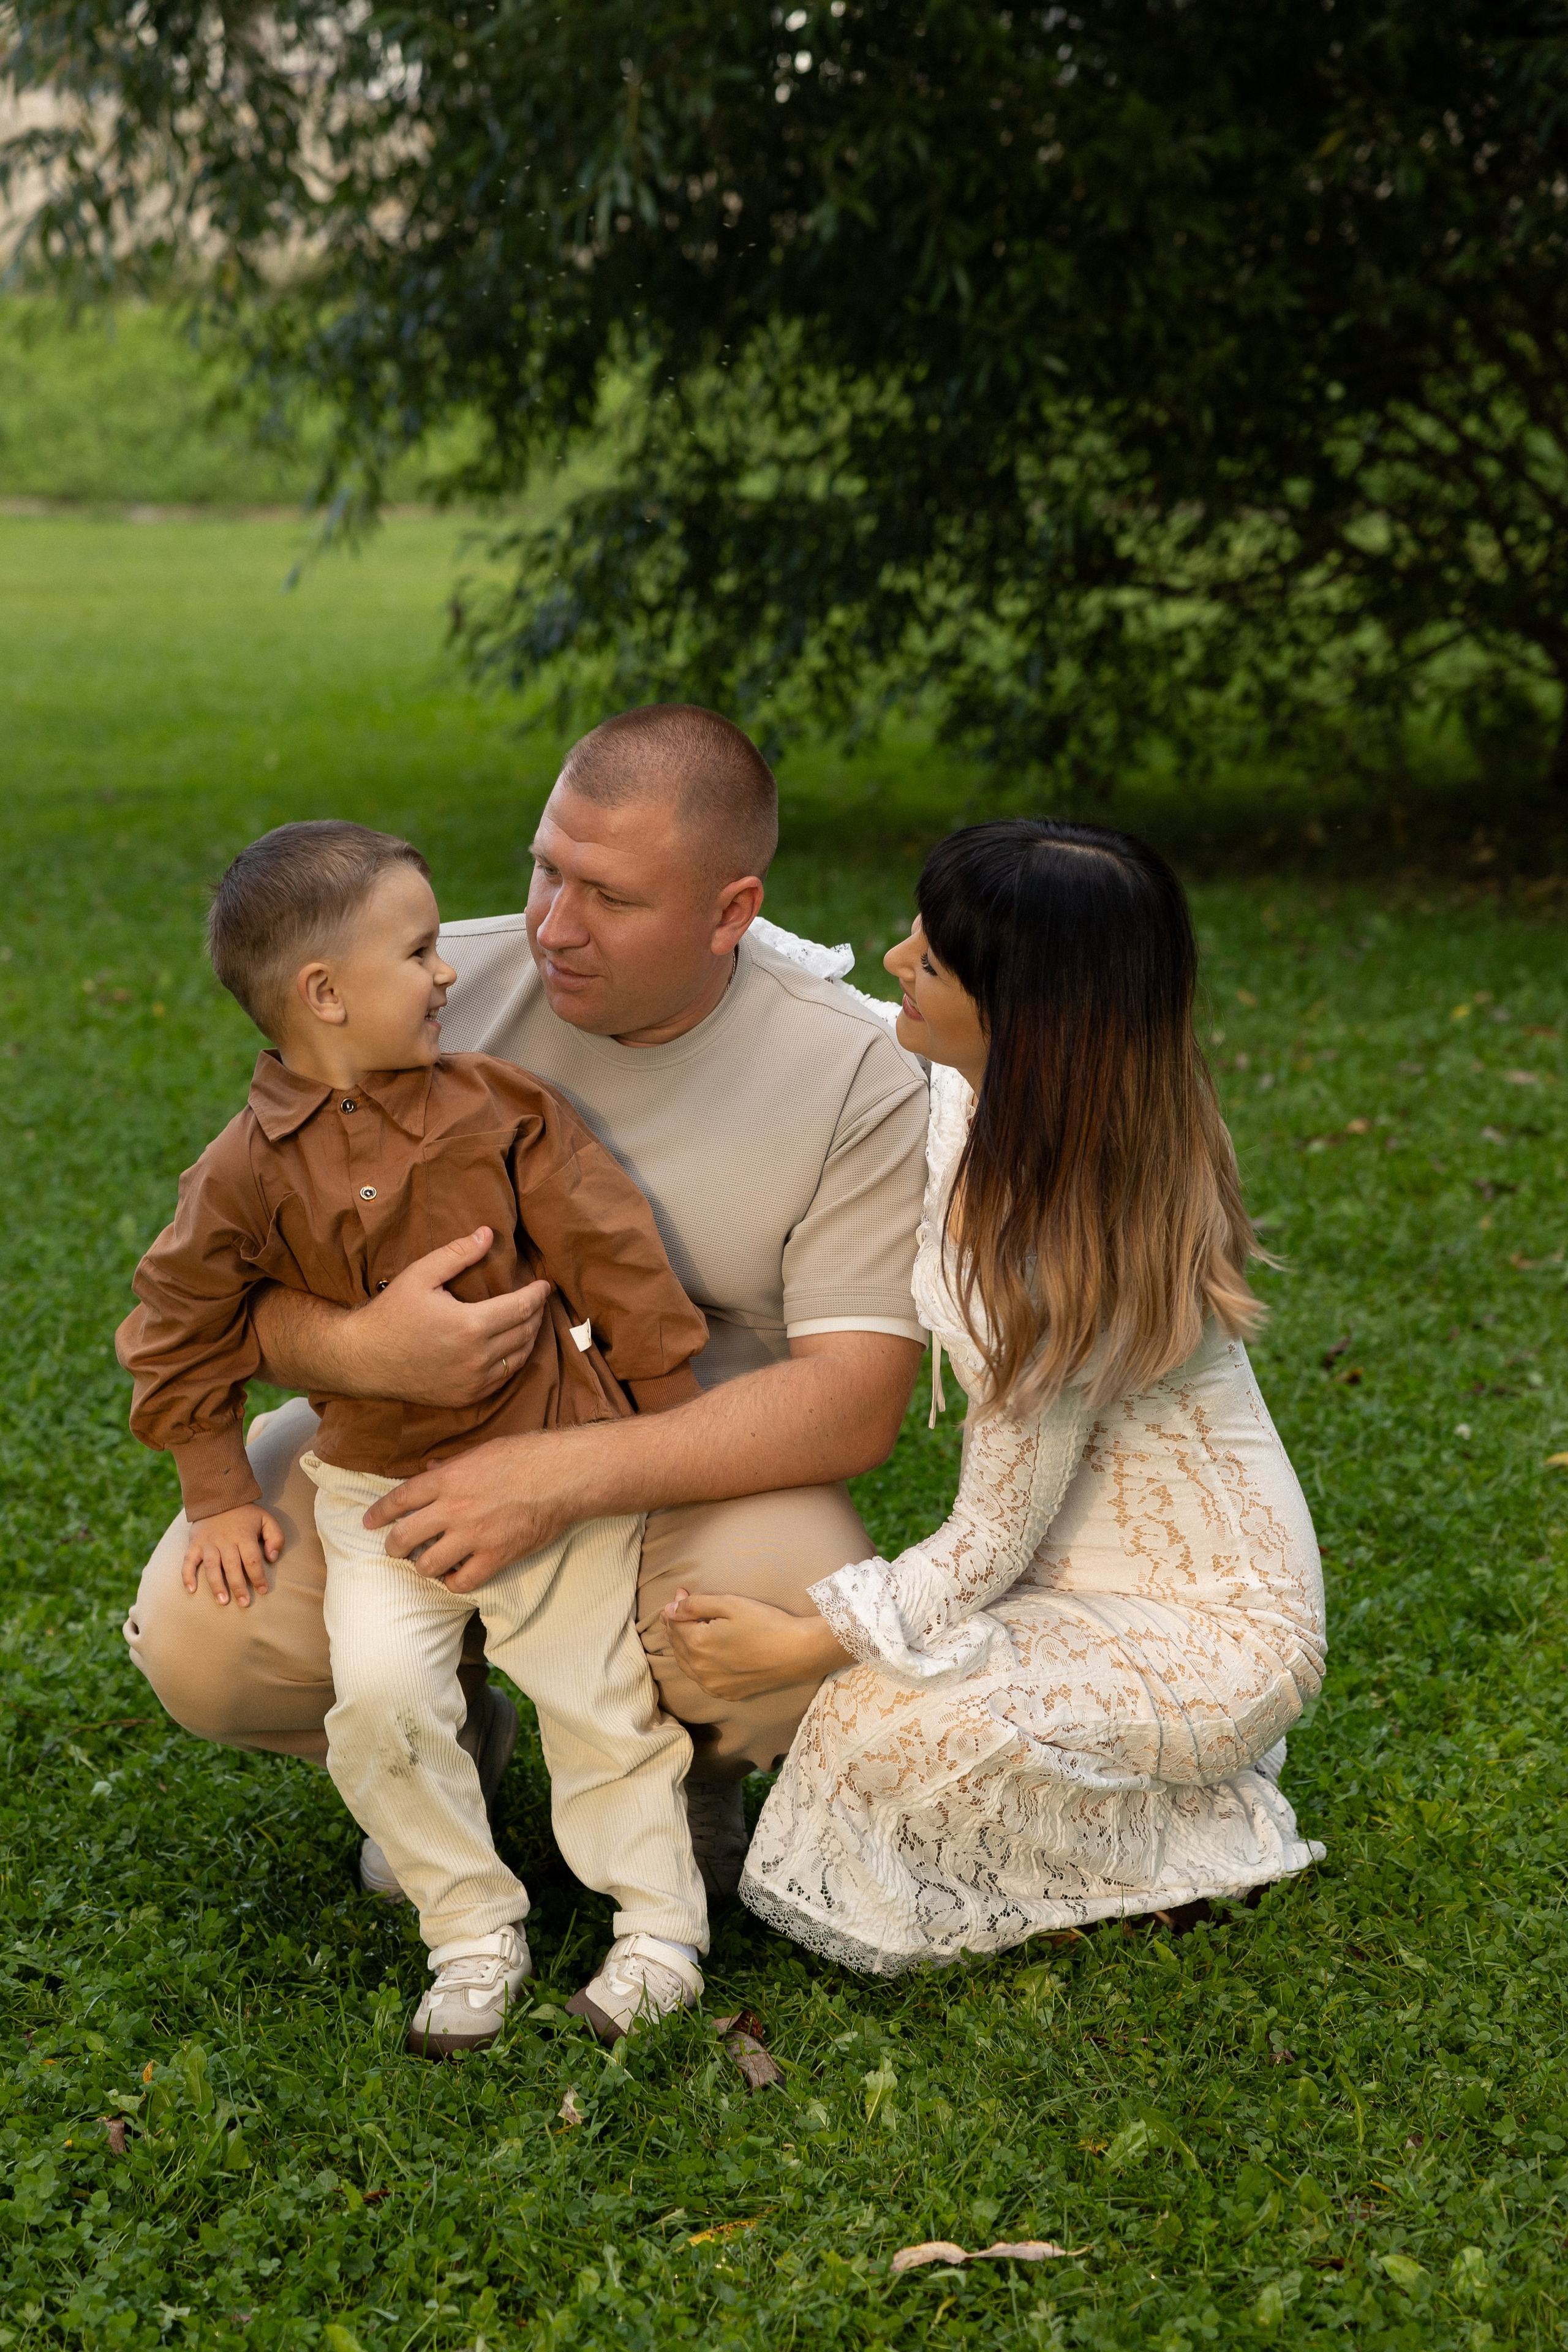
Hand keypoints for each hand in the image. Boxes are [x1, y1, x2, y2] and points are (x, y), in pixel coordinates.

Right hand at [182, 1505, 282, 1607]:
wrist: (218, 1497)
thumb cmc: (246, 1514)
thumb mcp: (267, 1519)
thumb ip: (275, 1537)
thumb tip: (272, 1558)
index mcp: (244, 1535)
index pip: (253, 1560)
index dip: (259, 1577)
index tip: (263, 1590)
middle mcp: (225, 1541)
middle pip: (232, 1567)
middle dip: (239, 1587)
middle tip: (244, 1603)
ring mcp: (208, 1543)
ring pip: (211, 1567)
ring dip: (216, 1585)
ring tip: (222, 1601)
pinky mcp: (194, 1544)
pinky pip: (188, 1561)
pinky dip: (187, 1576)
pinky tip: (191, 1590)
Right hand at [259, 1227, 550, 1406]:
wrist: (364, 1359)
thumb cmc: (391, 1314)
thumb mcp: (420, 1275)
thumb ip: (457, 1253)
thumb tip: (488, 1234)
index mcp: (470, 1325)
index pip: (521, 1308)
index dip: (537, 1295)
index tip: (545, 1285)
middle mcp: (476, 1357)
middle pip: (525, 1332)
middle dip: (537, 1313)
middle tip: (539, 1299)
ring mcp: (473, 1382)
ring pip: (519, 1358)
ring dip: (530, 1337)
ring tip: (530, 1319)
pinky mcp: (466, 1397)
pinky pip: (503, 1379)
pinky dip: (514, 1361)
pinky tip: (512, 1347)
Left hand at [363, 1432, 580, 1591]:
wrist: (563, 1476)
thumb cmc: (526, 1456)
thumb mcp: (482, 1451)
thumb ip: (451, 1463)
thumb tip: (428, 1467)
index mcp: (447, 1478)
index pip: (399, 1499)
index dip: (378, 1513)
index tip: (368, 1523)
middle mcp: (453, 1508)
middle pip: (404, 1537)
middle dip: (394, 1547)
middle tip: (395, 1550)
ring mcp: (473, 1535)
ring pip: (428, 1565)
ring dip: (423, 1567)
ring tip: (428, 1564)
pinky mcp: (495, 1556)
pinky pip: (462, 1582)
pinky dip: (454, 1583)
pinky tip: (456, 1577)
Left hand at [662, 1587, 849, 1700]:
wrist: (797, 1652)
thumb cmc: (765, 1623)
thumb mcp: (730, 1604)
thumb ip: (696, 1605)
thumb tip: (669, 1609)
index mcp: (697, 1644)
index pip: (674, 1624)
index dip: (675, 1607)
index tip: (682, 1592)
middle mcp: (699, 1669)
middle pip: (677, 1645)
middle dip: (676, 1625)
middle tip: (682, 1607)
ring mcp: (712, 1685)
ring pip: (686, 1663)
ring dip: (683, 1645)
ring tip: (689, 1627)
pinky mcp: (726, 1694)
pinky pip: (701, 1678)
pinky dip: (696, 1664)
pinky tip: (704, 1653)